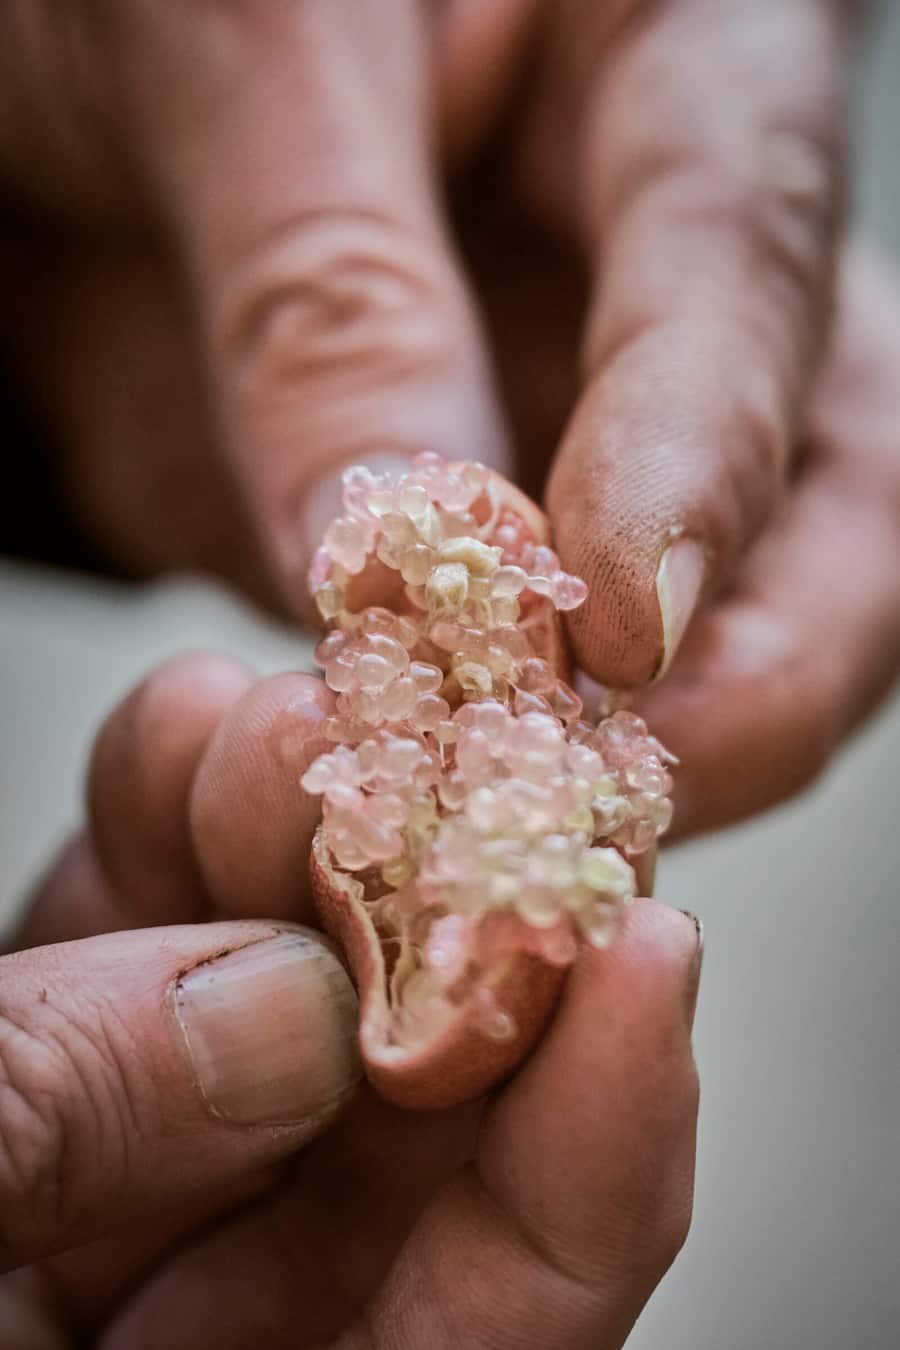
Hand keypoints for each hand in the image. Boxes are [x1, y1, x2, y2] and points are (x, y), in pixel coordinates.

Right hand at [1, 656, 700, 1348]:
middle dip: (455, 913)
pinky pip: (166, 931)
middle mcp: (229, 1291)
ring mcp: (154, 1151)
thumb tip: (273, 1004)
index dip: (610, 1139)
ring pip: (302, 984)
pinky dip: (183, 822)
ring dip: (315, 831)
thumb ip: (70, 1128)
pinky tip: (188, 729)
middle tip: (473, 768)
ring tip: (294, 715)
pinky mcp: (79, 1039)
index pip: (518, 1301)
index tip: (639, 952)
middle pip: (429, 1108)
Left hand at [3, 1, 892, 839]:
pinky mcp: (494, 539)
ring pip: (722, 617)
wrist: (48, 78)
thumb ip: (325, 292)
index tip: (615, 622)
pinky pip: (541, 676)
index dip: (705, 459)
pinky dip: (497, 764)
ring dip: (639, 751)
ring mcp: (586, 414)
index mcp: (671, 63)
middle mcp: (665, 267)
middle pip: (827, 486)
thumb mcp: (225, 53)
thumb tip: (397, 547)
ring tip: (512, 832)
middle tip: (609, 788)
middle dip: (754, 663)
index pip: (747, 262)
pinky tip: (429, 819)